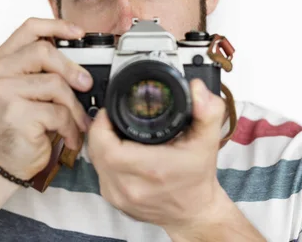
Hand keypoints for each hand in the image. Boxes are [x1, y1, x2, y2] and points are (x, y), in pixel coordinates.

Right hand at [0, 17, 92, 179]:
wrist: (7, 162)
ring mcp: (4, 92)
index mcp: (2, 60)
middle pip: (43, 52)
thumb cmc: (23, 124)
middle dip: (72, 69)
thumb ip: (45, 69)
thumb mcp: (31, 90)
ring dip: (74, 107)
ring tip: (78, 121)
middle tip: (85, 85)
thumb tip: (83, 61)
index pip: (30, 28)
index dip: (57, 26)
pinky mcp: (16, 114)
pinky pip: (57, 112)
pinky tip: (69, 137)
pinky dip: (70, 127)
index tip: (79, 33)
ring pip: (54, 84)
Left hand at [87, 79, 227, 231]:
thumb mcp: (207, 141)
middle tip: (112, 117)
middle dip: (100, 130)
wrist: (195, 213)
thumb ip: (206, 111)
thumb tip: (196, 89)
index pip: (105, 144)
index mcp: (150, 169)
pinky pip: (99, 173)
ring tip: (114, 132)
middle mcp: (130, 186)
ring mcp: (119, 197)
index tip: (111, 111)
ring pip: (94, 161)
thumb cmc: (198, 178)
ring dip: (100, 144)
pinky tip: (116, 151)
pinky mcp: (114, 201)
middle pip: (96, 150)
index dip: (102, 123)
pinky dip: (103, 159)